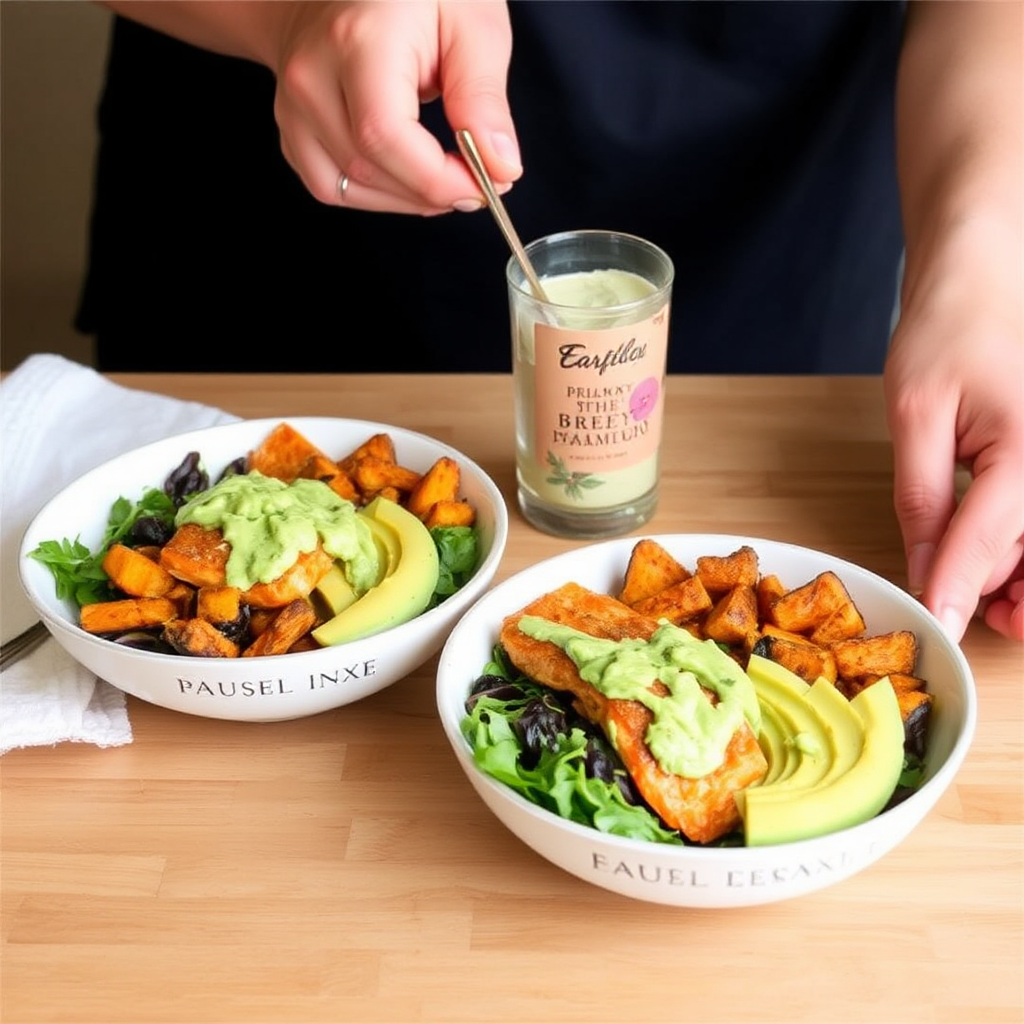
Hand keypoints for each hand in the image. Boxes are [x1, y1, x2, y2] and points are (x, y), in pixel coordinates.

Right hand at [270, 0, 520, 213]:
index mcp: (357, 39)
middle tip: (479, 180)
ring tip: (447, 177)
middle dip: (433, 192)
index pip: (385, 135)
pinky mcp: (292, 130)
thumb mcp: (471, 25)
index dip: (439, 179)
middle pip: (368, 168)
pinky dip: (378, 196)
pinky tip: (408, 177)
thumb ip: (483, 99)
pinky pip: (331, 187)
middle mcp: (312, 74)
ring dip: (408, 199)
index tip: (487, 184)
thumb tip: (500, 167)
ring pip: (349, 187)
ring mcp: (293, 106)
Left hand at [884, 228, 1023, 642]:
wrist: (985, 279)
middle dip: (1015, 597)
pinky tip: (999, 562)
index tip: (937, 626)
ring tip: (986, 597)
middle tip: (976, 618)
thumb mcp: (915, 416)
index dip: (959, 590)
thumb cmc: (950, 330)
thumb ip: (923, 500)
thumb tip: (928, 572)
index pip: (991, 538)